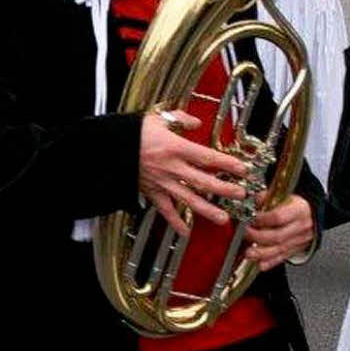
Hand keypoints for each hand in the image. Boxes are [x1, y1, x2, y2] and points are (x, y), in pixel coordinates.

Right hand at [139, 110, 248, 235]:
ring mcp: (162, 182)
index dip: (227, 164)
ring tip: (223, 218)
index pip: (207, 157)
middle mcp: (171, 167)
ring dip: (207, 210)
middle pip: (203, 181)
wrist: (107, 147)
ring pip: (188, 199)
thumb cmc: (131, 132)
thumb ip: (179, 119)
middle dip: (224, 189)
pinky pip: (165, 210)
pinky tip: (186, 232)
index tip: (242, 169)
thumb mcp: (156, 118)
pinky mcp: (151, 192)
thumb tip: (196, 122)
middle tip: (241, 194)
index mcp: (174, 147)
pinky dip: (175, 222)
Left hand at [244, 194, 314, 270]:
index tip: (248, 218)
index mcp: (298, 210)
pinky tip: (261, 264)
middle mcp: (301, 226)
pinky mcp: (297, 249)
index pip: (278, 217)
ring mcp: (300, 239)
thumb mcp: (283, 194)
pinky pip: (284, 257)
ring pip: (280, 249)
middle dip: (257, 237)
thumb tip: (252, 199)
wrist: (312, 212)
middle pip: (278, 236)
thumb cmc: (294, 203)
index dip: (261, 219)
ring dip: (262, 253)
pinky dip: (271, 262)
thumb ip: (266, 197)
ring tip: (248, 254)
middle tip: (244, 234)